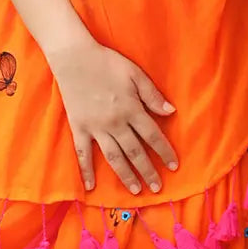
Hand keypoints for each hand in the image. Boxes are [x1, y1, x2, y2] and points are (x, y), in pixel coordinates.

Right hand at [49, 36, 177, 194]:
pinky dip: (86, 170)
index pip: (153, 136)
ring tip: (136, 190)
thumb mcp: (135, 74)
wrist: (74, 57)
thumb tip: (170, 112)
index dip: (164, 152)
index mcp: (131, 109)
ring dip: (126, 175)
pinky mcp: (79, 127)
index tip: (173, 166)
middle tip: (157, 188)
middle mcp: (115, 123)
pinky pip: (82, 153)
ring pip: (114, 157)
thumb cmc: (107, 62)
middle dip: (148, 171)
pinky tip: (91, 186)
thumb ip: (152, 95)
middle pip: (135, 152)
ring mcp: (95, 128)